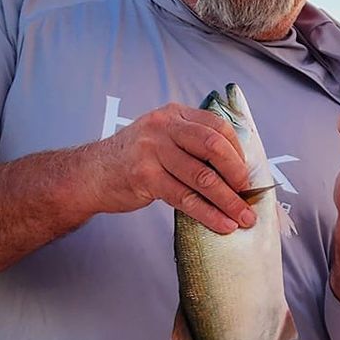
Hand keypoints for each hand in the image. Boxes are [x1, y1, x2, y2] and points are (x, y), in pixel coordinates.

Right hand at [81, 102, 252, 233]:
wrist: (90, 174)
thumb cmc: (135, 159)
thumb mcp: (162, 138)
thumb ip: (192, 143)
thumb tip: (237, 169)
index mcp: (174, 115)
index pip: (217, 127)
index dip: (238, 152)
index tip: (248, 173)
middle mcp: (163, 127)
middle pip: (213, 147)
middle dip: (237, 174)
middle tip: (249, 194)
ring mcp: (152, 151)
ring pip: (202, 178)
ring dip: (229, 201)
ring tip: (245, 218)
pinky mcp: (145, 177)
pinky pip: (186, 198)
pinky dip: (209, 214)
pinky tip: (223, 224)